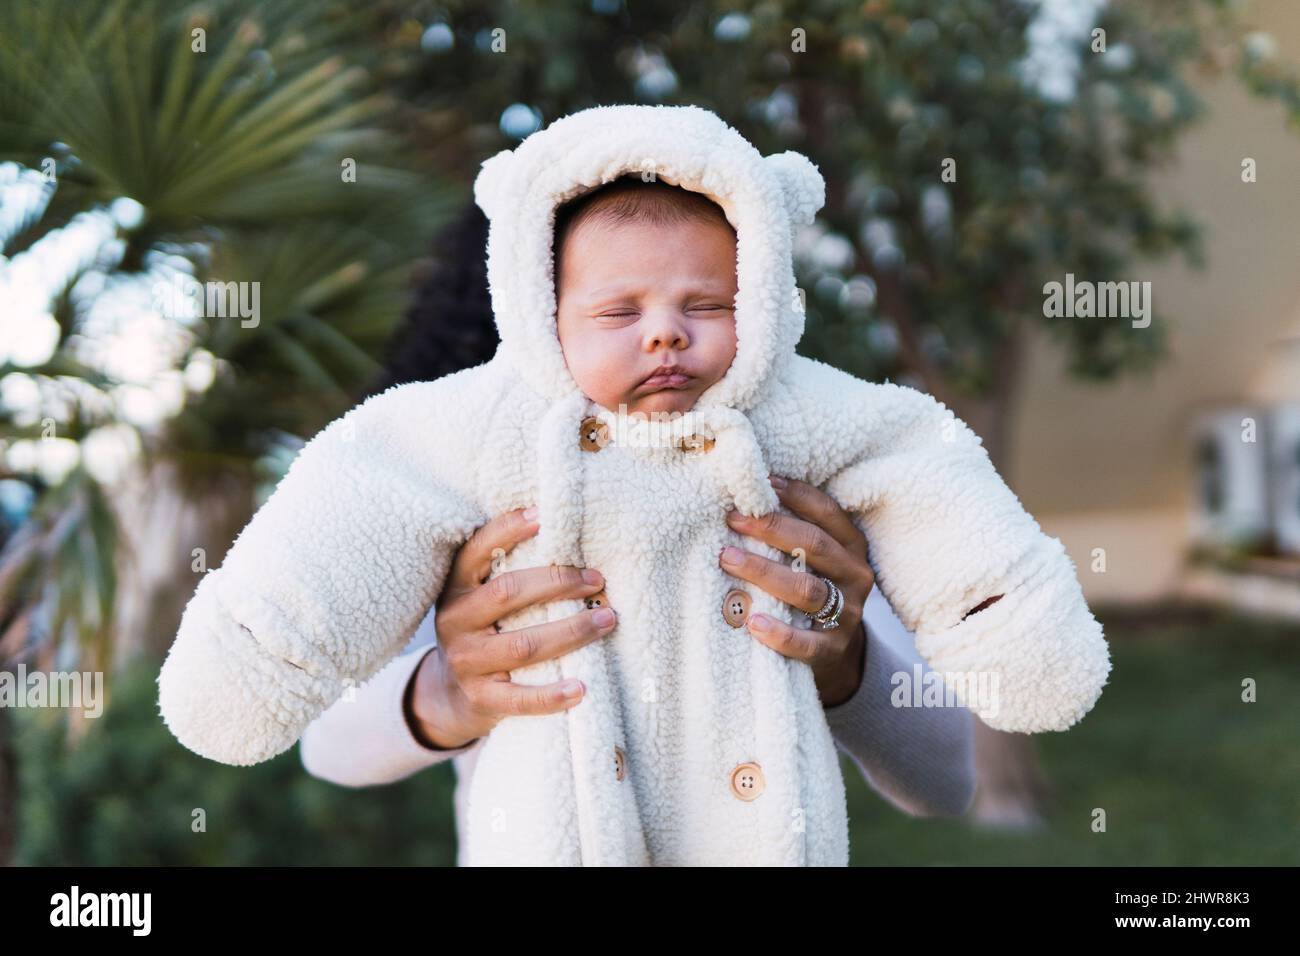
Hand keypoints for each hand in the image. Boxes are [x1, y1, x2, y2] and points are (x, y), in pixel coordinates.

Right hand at [405, 507, 617, 749]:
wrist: (451, 694)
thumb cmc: (483, 631)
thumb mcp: (478, 597)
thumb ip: (504, 571)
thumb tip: (563, 533)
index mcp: (455, 589)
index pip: (476, 552)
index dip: (506, 531)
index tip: (544, 517)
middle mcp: (455, 622)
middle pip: (508, 594)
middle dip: (558, 583)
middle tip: (597, 579)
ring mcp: (467, 663)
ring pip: (523, 645)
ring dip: (571, 632)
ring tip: (607, 619)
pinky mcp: (481, 699)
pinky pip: (521, 698)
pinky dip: (552, 695)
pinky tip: (582, 687)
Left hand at [719, 475, 875, 707]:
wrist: (835, 655)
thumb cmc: (810, 591)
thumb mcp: (812, 560)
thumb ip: (792, 534)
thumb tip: (744, 498)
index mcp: (851, 546)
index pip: (826, 512)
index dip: (794, 495)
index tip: (758, 483)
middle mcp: (855, 576)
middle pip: (814, 545)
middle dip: (770, 528)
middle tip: (732, 518)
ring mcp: (848, 614)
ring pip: (807, 590)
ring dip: (764, 572)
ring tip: (727, 559)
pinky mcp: (832, 649)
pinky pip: (806, 643)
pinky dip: (778, 633)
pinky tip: (751, 622)